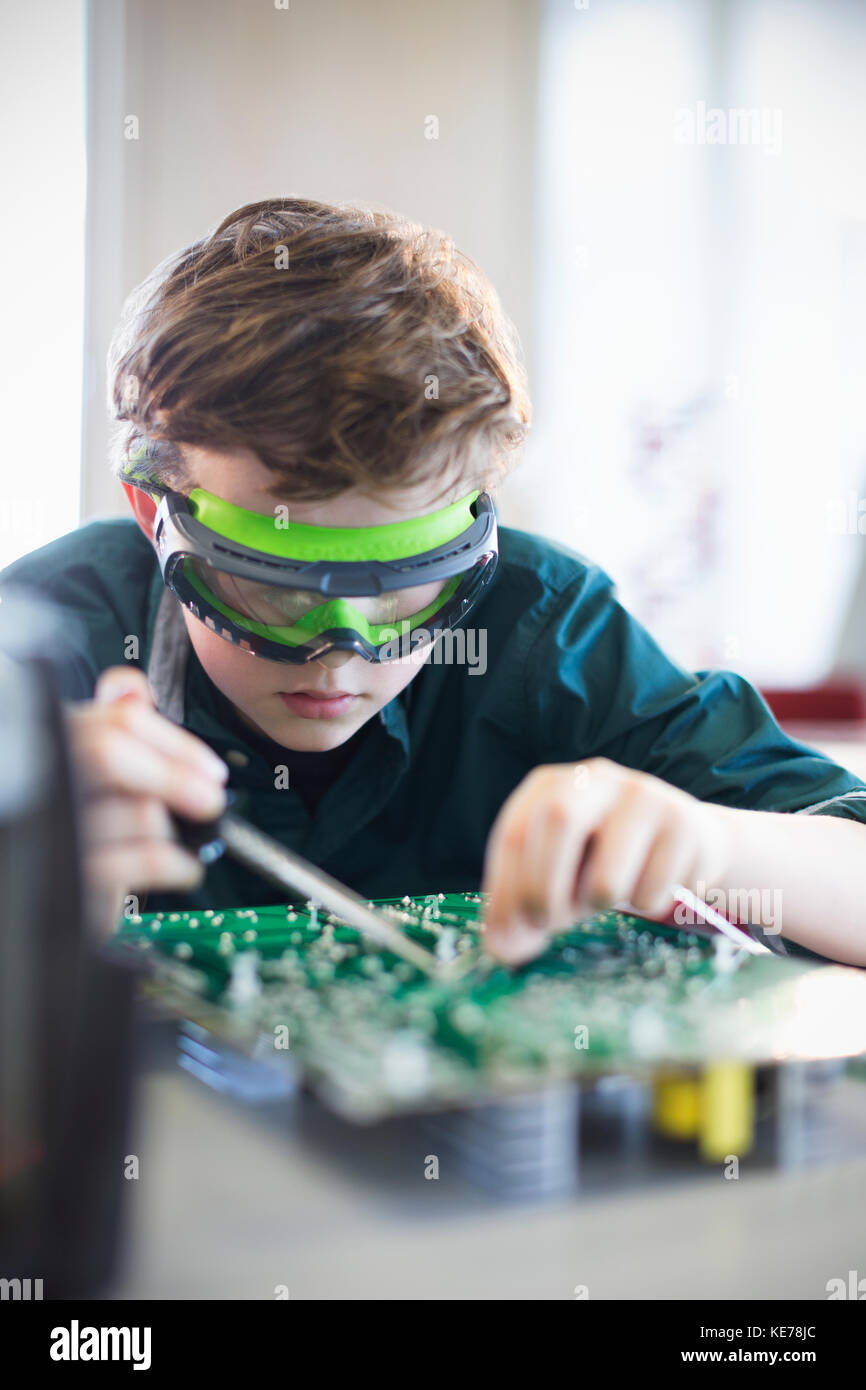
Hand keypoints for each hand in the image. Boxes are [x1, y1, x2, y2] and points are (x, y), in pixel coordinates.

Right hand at [64, 666, 228, 937]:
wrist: (34, 906)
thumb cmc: (72, 836)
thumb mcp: (89, 775)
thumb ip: (109, 728)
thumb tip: (130, 691)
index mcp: (52, 744)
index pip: (115, 719)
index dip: (172, 740)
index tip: (210, 768)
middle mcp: (43, 778)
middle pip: (110, 753)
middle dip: (175, 775)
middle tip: (212, 798)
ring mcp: (50, 830)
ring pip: (133, 809)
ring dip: (171, 829)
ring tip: (175, 841)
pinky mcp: (67, 881)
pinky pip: (137, 861)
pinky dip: (175, 864)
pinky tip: (182, 868)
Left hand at [481, 758, 730, 963]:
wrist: (686, 841)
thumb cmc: (605, 859)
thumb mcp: (559, 874)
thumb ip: (523, 907)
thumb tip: (501, 950)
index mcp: (551, 785)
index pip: (515, 832)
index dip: (505, 891)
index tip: (504, 937)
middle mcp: (595, 778)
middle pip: (558, 821)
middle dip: (543, 889)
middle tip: (547, 925)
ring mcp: (643, 795)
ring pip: (607, 875)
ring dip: (598, 903)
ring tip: (607, 895)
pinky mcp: (685, 823)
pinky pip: (654, 891)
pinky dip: (646, 903)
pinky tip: (654, 882)